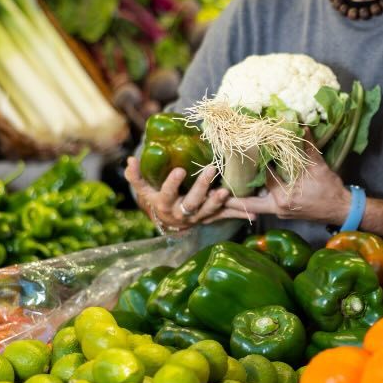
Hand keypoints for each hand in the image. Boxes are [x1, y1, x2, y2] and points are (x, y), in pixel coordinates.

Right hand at [124, 156, 248, 233]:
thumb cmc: (156, 199)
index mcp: (165, 204)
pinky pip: (225, 216)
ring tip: (226, 192)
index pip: (167, 193)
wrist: (169, 221)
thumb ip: (136, 176)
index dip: (172, 183)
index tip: (180, 170)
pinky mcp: (211, 217)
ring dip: (219, 202)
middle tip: (210, 169)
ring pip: (209, 211)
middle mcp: (182, 213)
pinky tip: (253, 213)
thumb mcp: (144, 189)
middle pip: (192, 202)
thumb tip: (129, 160)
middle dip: (201, 187)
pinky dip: (239, 214)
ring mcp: (198, 217)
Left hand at [235, 136, 350, 224]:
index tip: (238, 157)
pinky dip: (257, 198)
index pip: (263, 178)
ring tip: (225, 190)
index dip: (252, 165)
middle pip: (249, 203)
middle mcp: (278, 207)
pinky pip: (264, 206)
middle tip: (215, 190)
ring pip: (255, 206)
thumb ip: (307, 146)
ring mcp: (280, 212)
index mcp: (285, 196)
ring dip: (243, 198)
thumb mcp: (319, 167)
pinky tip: (249, 190)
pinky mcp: (283, 212)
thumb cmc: (330, 189)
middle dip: (232, 199)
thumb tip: (301, 126)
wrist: (341, 209)